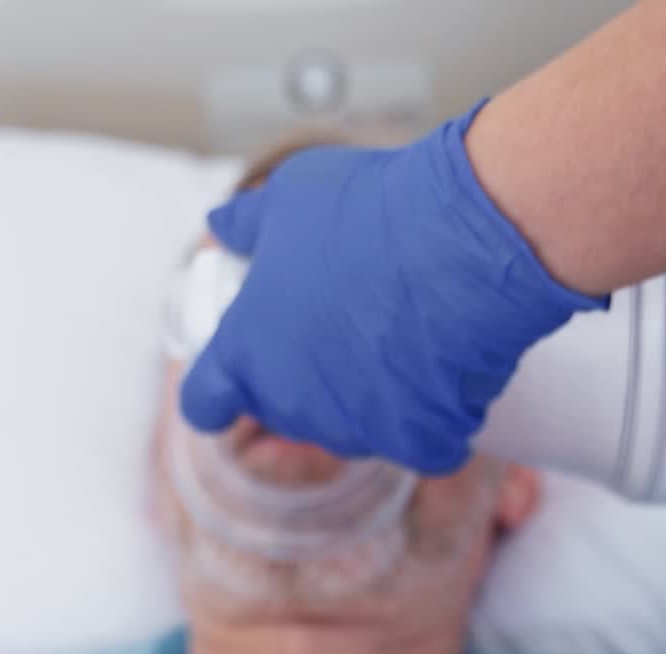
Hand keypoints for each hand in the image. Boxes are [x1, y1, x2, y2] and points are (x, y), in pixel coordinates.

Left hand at [181, 102, 604, 471]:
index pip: (204, 404)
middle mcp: (292, 406)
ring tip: (404, 333)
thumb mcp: (290, 197)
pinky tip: (451, 370)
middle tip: (347, 325)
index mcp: (245, 357)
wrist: (461, 239)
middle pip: (287, 412)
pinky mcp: (417, 443)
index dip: (217, 394)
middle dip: (307, 380)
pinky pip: (422, 439)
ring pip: (355, 426)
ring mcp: (355, 431)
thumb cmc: (369, 210)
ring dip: (370, 396)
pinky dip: (435, 414)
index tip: (235, 379)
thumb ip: (247, 224)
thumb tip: (219, 226)